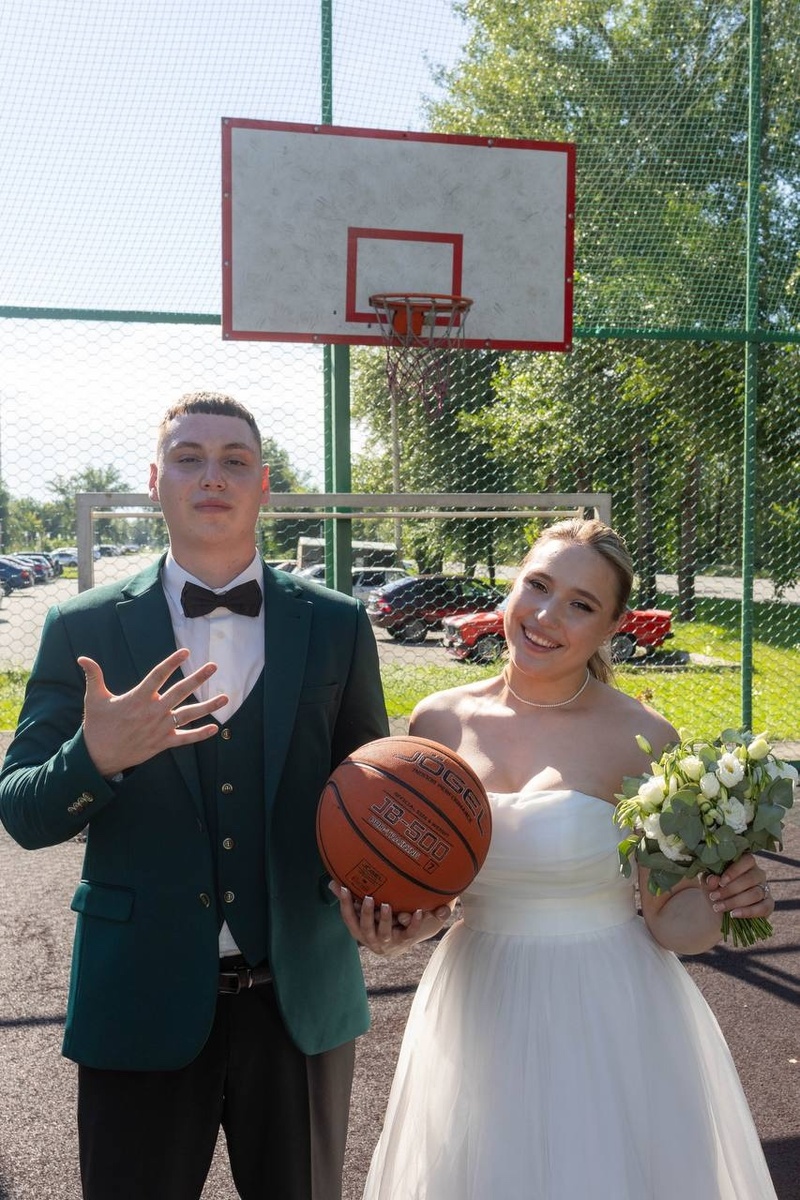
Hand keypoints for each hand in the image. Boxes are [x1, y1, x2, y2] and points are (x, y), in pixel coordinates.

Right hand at [78, 648, 227, 777]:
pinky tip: (216, 728)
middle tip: (213, 666)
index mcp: (138, 698)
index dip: (172, 663)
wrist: (98, 757)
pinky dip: (200, 734)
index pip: (158, 675)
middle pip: (180, 691)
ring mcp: (160, 728)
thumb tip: (82, 658)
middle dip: (198, 678)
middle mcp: (153, 711)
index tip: (186, 652)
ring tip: (226, 697)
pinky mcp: (162, 743)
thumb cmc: (97, 725)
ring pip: (188, 715)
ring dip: (208, 706)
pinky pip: (185, 739)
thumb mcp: (94, 699)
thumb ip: (93, 676)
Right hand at [330, 883, 452, 958]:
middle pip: (366, 927)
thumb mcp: (360, 916)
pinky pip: (409, 933)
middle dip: (366, 913)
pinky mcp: (403, 941)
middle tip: (368, 898)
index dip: (345, 904)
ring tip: (387, 905)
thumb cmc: (373, 925)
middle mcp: (371, 938)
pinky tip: (418, 911)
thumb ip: (349, 900)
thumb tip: (333, 882)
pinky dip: (414, 923)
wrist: (393, 948)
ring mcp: (387, 941)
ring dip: (386, 919)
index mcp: (358, 931)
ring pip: (385, 932)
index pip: (348, 918)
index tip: (345, 888)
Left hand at [703, 853, 774, 919]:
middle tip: (714, 897)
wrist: (718, 911)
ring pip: (755, 893)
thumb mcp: (708, 884)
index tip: (721, 882)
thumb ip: (709, 880)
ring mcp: (765, 889)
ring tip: (718, 907)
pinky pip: (764, 908)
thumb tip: (713, 879)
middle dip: (731, 889)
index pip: (747, 860)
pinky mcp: (768, 904)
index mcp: (745, 863)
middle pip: (751, 878)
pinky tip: (733, 914)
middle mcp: (758, 873)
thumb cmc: (714, 890)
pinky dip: (748, 912)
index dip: (734, 871)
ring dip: (735, 901)